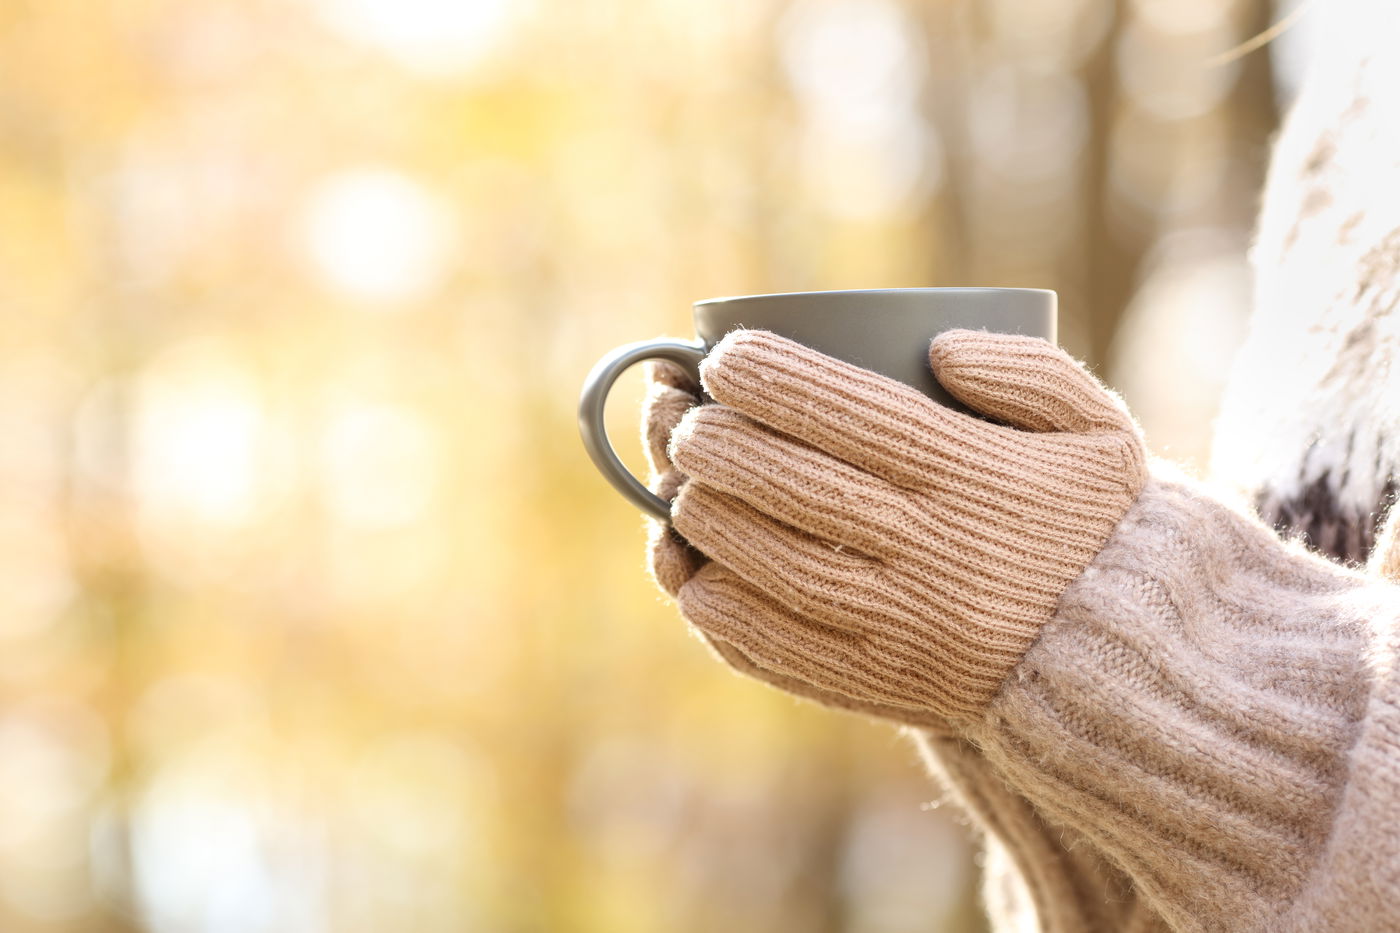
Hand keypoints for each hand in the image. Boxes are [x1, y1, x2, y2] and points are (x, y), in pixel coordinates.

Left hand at [661, 329, 1146, 727]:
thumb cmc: (1091, 526)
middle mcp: (930, 549)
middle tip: (686, 420)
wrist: (1116, 660)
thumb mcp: (1098, 432)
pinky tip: (694, 576)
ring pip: (771, 564)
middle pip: (792, 484)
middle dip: (717, 442)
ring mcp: (901, 624)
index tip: (724, 356)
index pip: (847, 412)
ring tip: (681, 487)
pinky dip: (721, 611)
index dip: (770, 377)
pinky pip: (778, 649)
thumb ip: (1031, 371)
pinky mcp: (880, 682)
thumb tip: (936, 347)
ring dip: (706, 519)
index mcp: (974, 476)